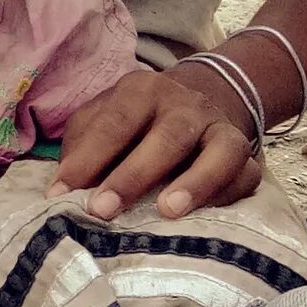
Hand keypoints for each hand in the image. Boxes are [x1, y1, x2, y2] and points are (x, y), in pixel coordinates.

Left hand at [52, 60, 261, 220]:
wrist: (197, 105)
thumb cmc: (135, 124)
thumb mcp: (103, 120)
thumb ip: (83, 148)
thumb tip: (62, 191)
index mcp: (143, 91)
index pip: (114, 121)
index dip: (87, 158)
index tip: (60, 194)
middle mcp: (186, 104)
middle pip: (166, 136)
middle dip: (133, 175)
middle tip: (103, 210)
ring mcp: (220, 128)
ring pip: (218, 152)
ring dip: (193, 183)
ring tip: (167, 211)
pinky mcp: (246, 156)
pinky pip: (245, 174)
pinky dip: (227, 194)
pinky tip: (205, 216)